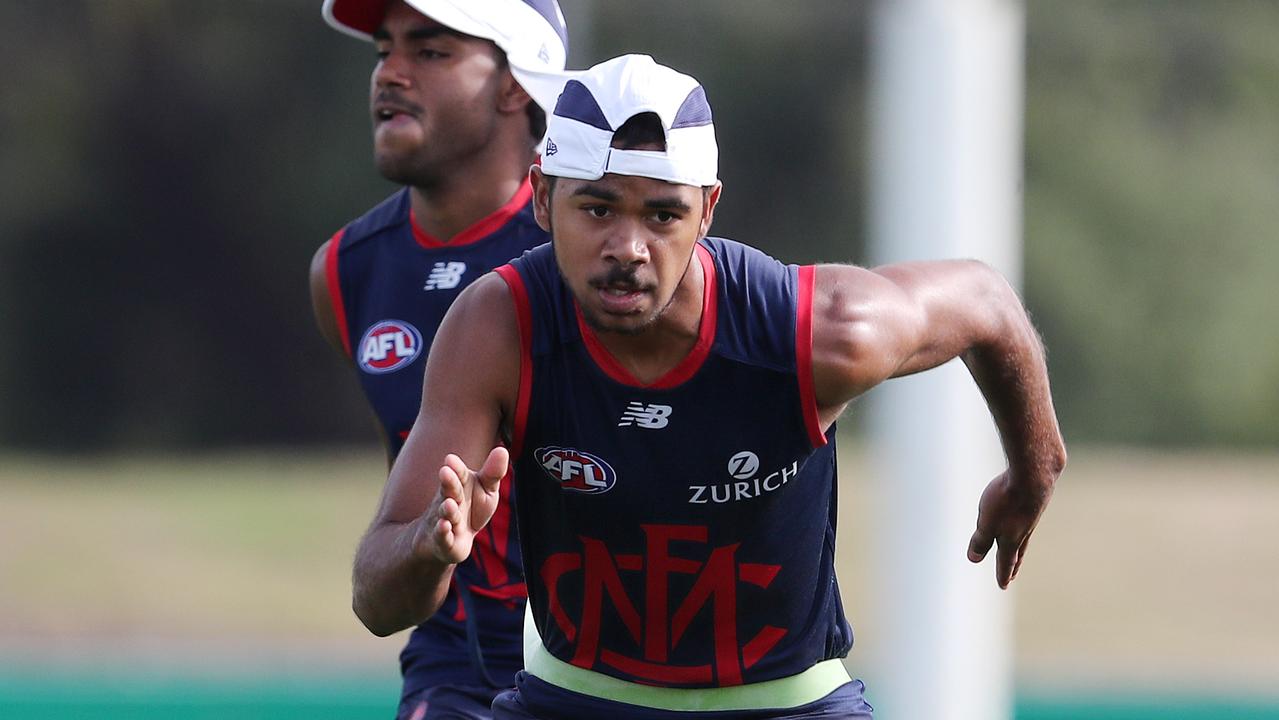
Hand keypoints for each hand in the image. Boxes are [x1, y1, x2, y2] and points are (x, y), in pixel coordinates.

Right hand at [416, 447, 508, 564]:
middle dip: (449, 482)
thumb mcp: (485, 491)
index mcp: (459, 485)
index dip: (455, 468)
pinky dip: (442, 532)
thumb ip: (492, 473)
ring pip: (446, 514)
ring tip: (450, 504)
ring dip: (447, 509)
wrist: (449, 540)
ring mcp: (445, 521)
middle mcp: (449, 500)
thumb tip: (502, 450)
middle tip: (445, 471)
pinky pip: (442, 537)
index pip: (458, 474)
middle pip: (450, 491)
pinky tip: (444, 526)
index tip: (450, 459)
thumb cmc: (470, 510)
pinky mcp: (444, 542)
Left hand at [966, 469, 1053, 588]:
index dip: (1002, 573)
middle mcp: (1025, 529)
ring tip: (1017, 550)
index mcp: (1012, 538)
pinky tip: (1024, 516)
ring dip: (1019, 545)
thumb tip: (974, 559)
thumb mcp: (987, 521)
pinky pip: (1028, 516)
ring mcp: (1032, 514)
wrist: (1036, 472)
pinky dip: (1025, 523)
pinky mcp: (1035, 499)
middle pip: (1017, 551)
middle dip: (1012, 564)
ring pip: (1024, 534)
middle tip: (1011, 576)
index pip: (1006, 561)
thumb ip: (981, 540)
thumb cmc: (1007, 499)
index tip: (1002, 586)